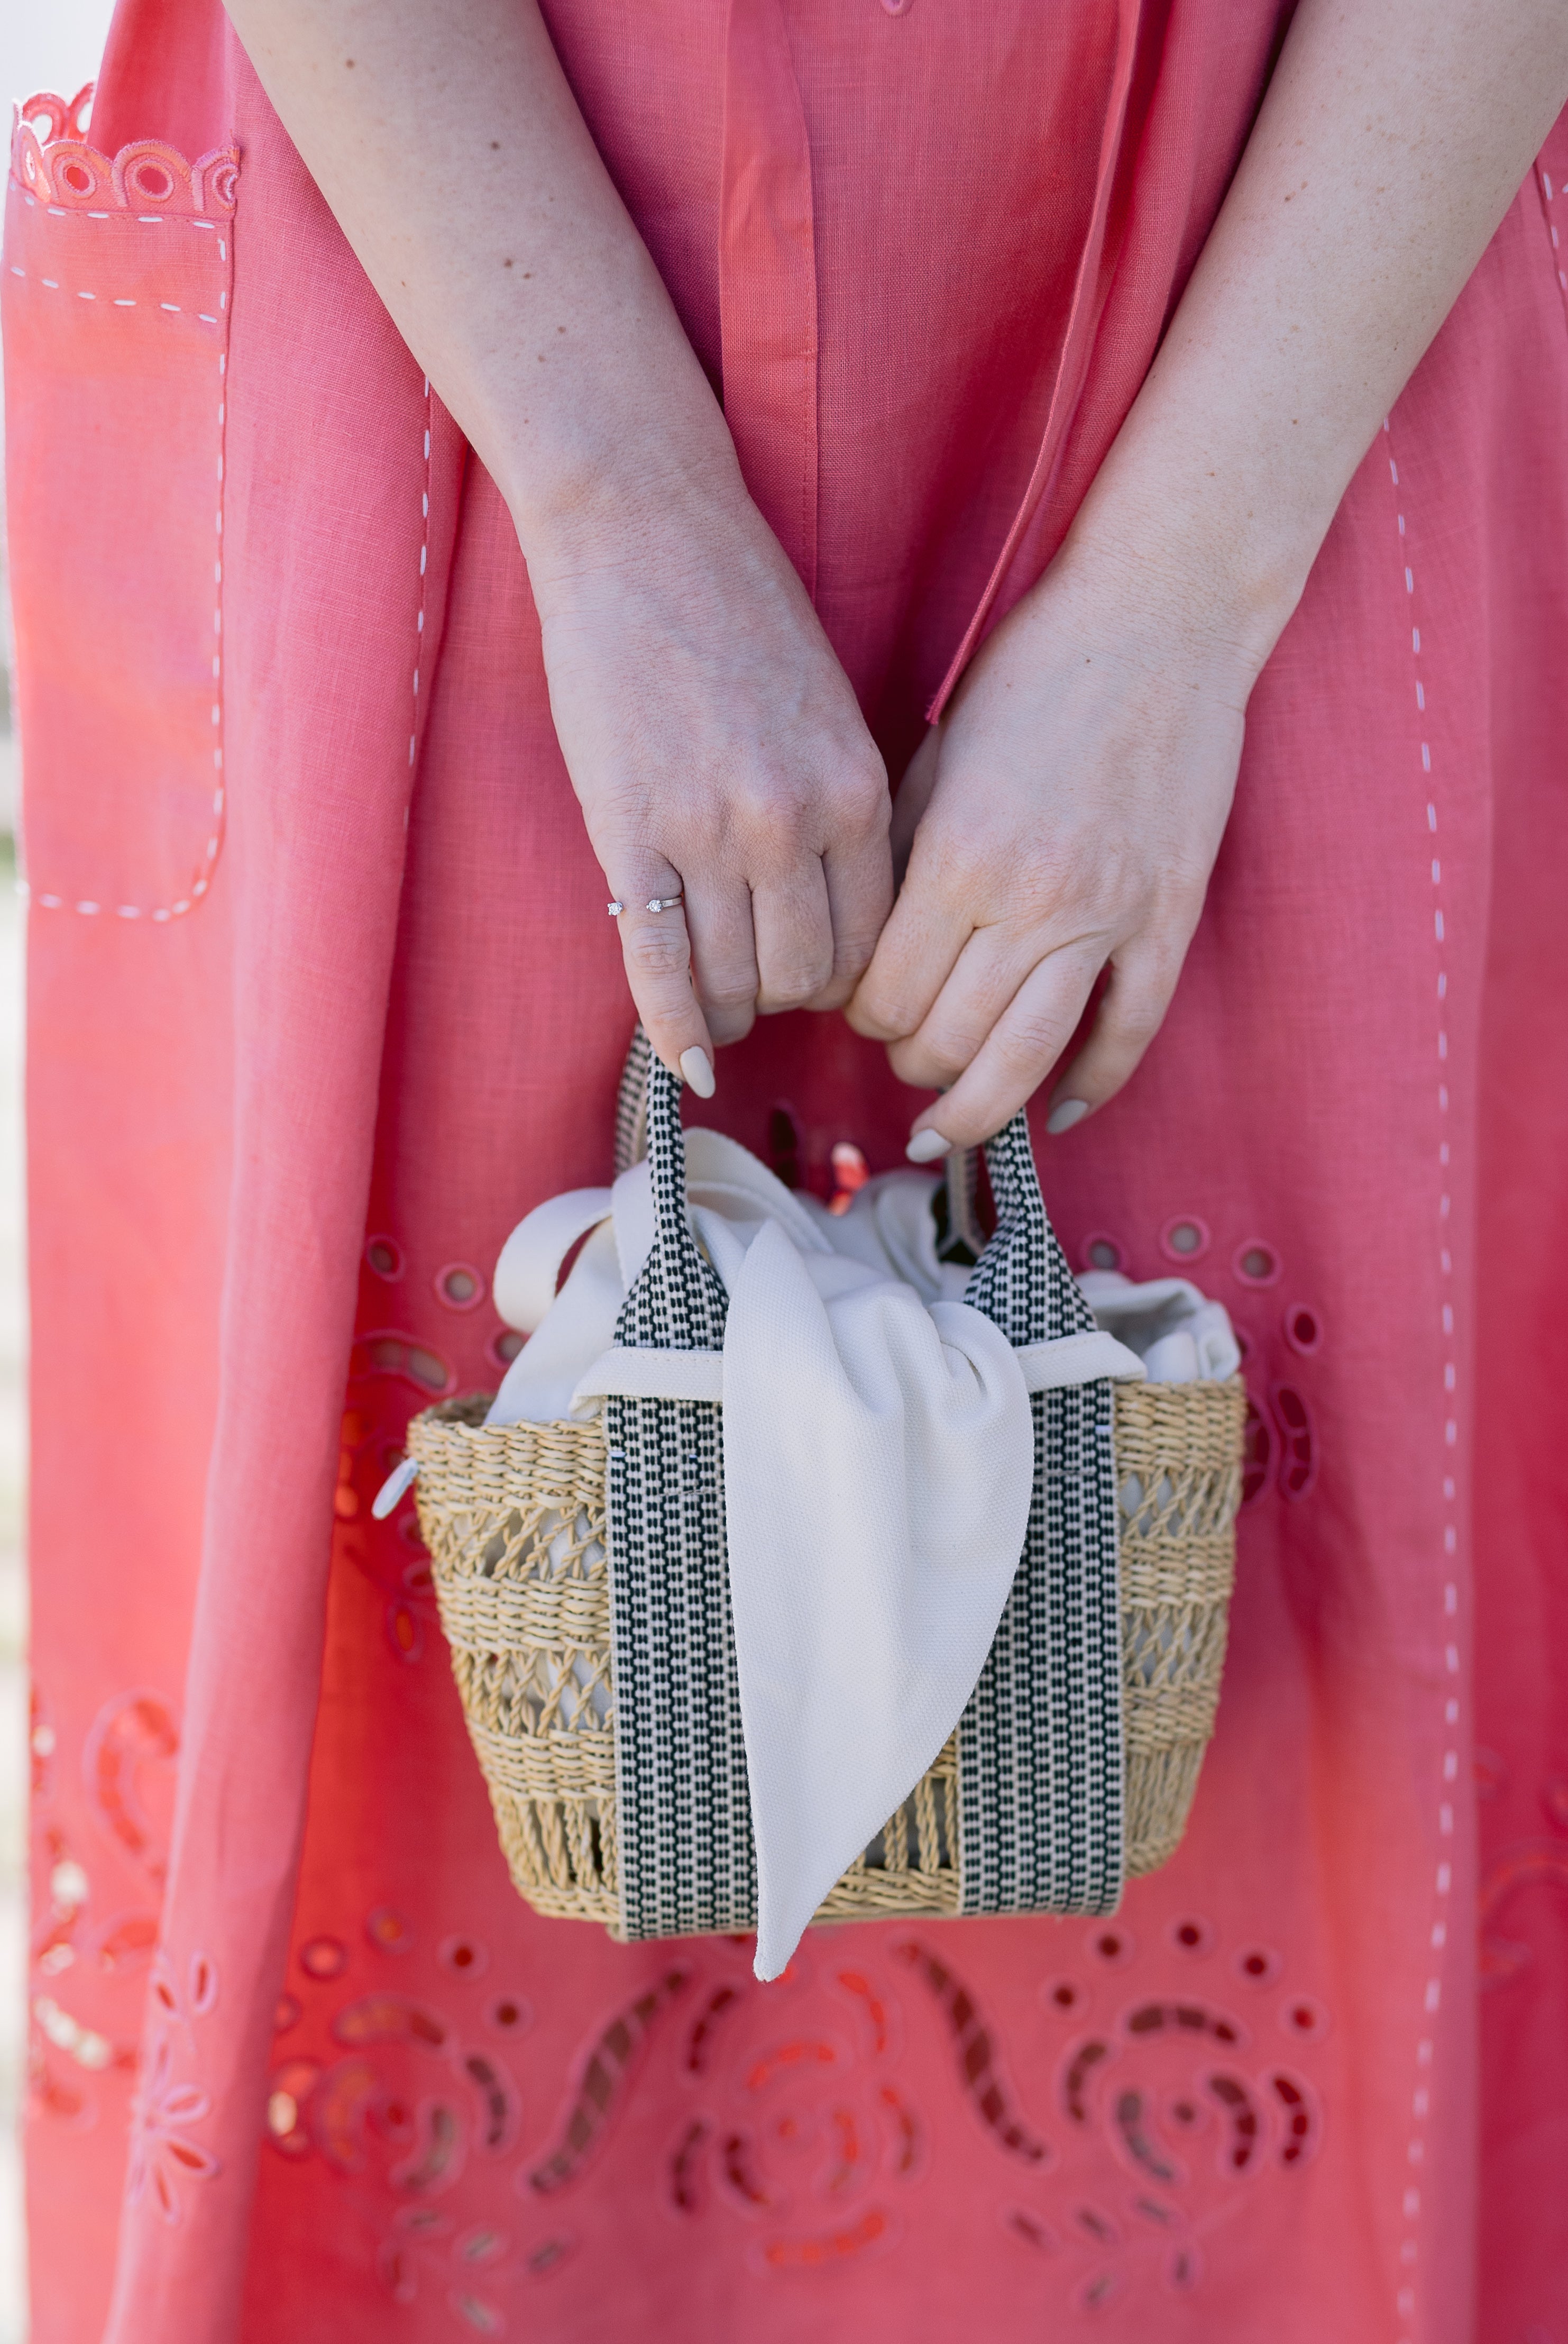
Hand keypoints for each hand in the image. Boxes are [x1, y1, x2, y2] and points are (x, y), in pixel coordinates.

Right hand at [530, 469, 891, 1091]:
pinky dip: (673, 1029)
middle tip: (763, 993)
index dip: (849, 980)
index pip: (874, 941)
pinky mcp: (631, 833)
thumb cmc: (739, 612)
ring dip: (729, 1010)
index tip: (823, 980)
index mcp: (857, 789)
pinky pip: (660, 967)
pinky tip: (687, 1066)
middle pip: (809, 977)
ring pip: (737, 983)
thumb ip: (841, 809)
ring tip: (715, 1006)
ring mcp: (711, 831)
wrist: (645, 528)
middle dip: (788, 999)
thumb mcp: (828, 713)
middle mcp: (794, 820)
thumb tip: (839, 911)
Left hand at [846, 535, 1263, 1152]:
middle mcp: (1028, 899)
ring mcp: (1107, 914)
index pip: (883, 994)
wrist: (1159, 620)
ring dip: (978, 1108)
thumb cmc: (1034, 675)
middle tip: (903, 1052)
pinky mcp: (1168, 917)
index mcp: (956, 857)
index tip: (859, 1008)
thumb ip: (901, 860)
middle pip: (946, 1039)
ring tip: (951, 1123)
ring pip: (1028, 1061)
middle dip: (910, 1063)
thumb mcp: (934, 758)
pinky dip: (1090, 1087)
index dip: (860, 1018)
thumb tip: (866, 952)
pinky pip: (1128, 1033)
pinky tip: (1056, 1114)